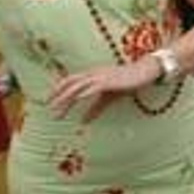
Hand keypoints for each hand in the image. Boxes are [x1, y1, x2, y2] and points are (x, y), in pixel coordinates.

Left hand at [48, 57, 162, 118]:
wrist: (145, 71)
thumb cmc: (127, 82)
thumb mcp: (109, 97)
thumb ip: (95, 108)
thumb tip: (83, 121)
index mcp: (92, 75)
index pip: (70, 80)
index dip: (58, 89)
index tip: (48, 101)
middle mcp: (93, 74)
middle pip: (70, 83)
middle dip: (58, 96)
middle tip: (48, 109)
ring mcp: (100, 76)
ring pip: (78, 86)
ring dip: (66, 99)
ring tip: (58, 112)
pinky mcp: (109, 80)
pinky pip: (93, 88)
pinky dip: (84, 94)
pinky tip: (78, 101)